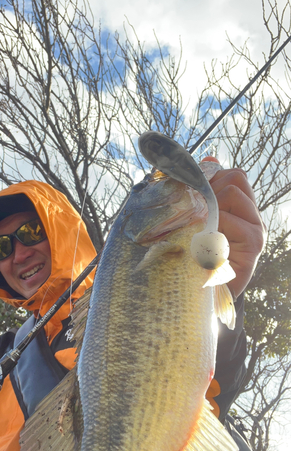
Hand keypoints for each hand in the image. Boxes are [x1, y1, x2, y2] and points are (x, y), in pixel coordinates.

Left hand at [204, 159, 265, 297]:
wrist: (204, 292)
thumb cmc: (197, 255)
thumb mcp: (197, 220)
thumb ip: (205, 192)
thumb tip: (210, 158)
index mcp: (240, 208)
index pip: (234, 175)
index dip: (212, 178)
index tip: (194, 194)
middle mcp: (252, 216)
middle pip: (236, 178)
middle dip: (210, 189)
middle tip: (197, 211)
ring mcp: (256, 229)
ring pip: (232, 193)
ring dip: (210, 206)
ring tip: (200, 227)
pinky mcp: (253, 245)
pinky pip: (230, 219)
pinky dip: (212, 226)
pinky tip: (205, 243)